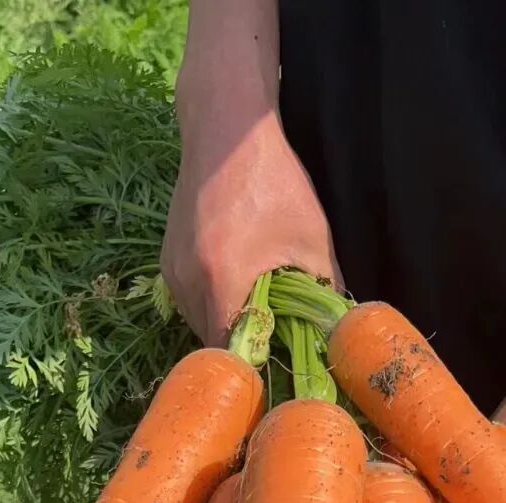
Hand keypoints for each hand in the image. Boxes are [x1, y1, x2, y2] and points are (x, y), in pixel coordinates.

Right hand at [161, 106, 339, 345]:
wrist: (225, 129)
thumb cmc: (272, 178)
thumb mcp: (311, 237)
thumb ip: (326, 288)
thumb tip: (338, 327)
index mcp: (220, 278)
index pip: (230, 349)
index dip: (255, 366)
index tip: (279, 370)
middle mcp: (186, 280)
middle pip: (212, 342)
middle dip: (244, 349)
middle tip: (276, 348)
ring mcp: (171, 270)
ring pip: (198, 324)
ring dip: (227, 328)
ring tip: (260, 319)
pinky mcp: (167, 260)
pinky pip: (190, 301)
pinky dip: (213, 306)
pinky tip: (240, 292)